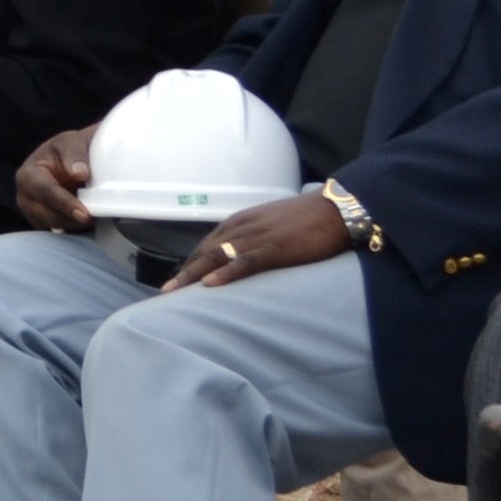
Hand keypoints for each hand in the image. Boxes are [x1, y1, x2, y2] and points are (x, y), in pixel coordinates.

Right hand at [12, 127, 100, 236]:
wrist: (71, 160)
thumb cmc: (68, 150)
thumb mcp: (71, 142)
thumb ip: (75, 154)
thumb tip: (80, 173)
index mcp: (27, 175)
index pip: (45, 192)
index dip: (65, 204)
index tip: (84, 213)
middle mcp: (26, 197)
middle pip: (47, 216)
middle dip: (71, 220)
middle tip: (94, 220)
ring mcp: (34, 214)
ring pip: (54, 228)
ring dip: (75, 226)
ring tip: (95, 219)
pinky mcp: (46, 225)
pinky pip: (60, 234)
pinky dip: (75, 230)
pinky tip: (89, 223)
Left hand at [163, 189, 346, 291]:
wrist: (335, 209)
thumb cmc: (306, 218)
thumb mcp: (270, 223)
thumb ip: (253, 235)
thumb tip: (240, 252)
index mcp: (241, 221)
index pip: (207, 244)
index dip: (191, 262)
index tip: (177, 279)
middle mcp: (242, 227)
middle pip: (205, 251)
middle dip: (184, 271)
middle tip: (165, 291)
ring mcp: (257, 238)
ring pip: (216, 256)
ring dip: (192, 274)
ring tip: (173, 291)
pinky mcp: (275, 248)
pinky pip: (245, 262)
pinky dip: (226, 272)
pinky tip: (210, 284)